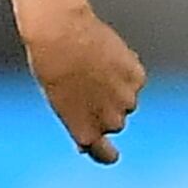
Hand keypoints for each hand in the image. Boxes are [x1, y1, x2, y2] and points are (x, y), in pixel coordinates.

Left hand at [19, 0, 144, 163]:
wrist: (61, 33)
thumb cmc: (50, 65)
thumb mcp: (57, 100)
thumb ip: (77, 120)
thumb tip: (87, 138)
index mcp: (85, 131)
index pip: (103, 155)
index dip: (106, 154)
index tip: (108, 154)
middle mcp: (109, 121)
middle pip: (114, 123)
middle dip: (104, 110)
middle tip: (86, 89)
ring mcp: (126, 99)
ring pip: (126, 101)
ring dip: (115, 91)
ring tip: (93, 70)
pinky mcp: (138, 78)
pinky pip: (133, 80)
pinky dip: (124, 72)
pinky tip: (106, 59)